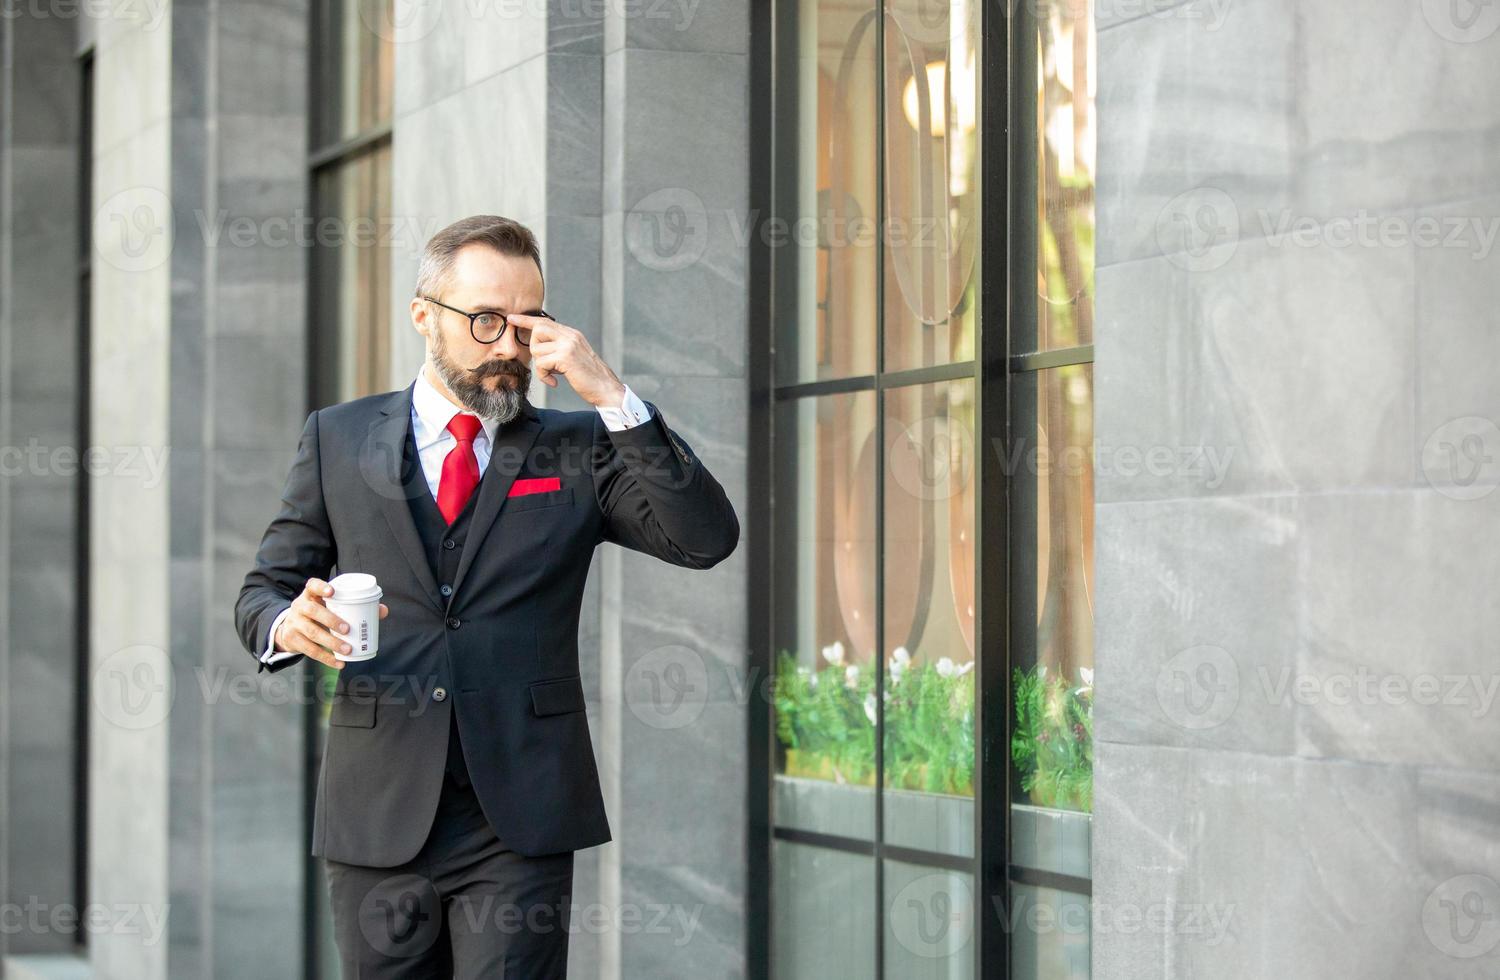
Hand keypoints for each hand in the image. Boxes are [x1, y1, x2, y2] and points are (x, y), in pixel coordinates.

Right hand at [274, 577, 389, 668]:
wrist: (289, 628)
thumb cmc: (319, 613)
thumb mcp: (330, 606)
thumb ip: (355, 606)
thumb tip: (383, 611)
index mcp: (310, 595)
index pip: (312, 585)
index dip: (321, 587)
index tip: (332, 592)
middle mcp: (299, 606)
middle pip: (312, 611)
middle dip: (330, 620)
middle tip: (347, 629)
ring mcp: (294, 623)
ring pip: (312, 632)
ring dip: (331, 642)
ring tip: (348, 649)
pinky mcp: (292, 639)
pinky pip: (309, 650)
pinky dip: (326, 658)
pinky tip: (338, 662)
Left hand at [511, 314, 625, 408]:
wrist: (605, 388)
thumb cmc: (589, 377)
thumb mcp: (574, 357)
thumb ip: (559, 348)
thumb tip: (540, 349)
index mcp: (572, 334)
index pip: (545, 321)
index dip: (527, 320)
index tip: (512, 318)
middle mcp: (570, 336)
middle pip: (537, 330)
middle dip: (534, 347)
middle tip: (544, 362)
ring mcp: (568, 345)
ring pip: (537, 350)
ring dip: (540, 366)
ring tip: (553, 374)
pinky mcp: (565, 357)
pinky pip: (541, 364)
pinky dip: (544, 376)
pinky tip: (554, 382)